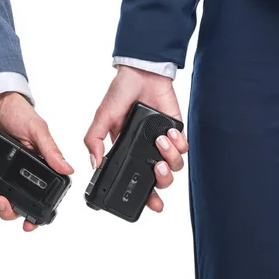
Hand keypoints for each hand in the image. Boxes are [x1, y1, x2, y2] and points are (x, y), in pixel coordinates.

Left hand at [0, 92, 73, 231]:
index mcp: (35, 171)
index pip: (37, 200)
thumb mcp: (38, 131)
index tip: (28, 225)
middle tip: (0, 199)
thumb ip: (50, 151)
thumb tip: (68, 169)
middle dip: (4, 208)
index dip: (33, 217)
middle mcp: (17, 177)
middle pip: (11, 206)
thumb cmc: (21, 114)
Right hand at [84, 66, 187, 212]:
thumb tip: (94, 165)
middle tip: (157, 170)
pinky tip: (167, 132)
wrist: (142, 73)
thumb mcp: (101, 118)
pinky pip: (184, 148)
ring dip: (169, 157)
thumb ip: (94, 141)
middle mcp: (146, 151)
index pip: (137, 180)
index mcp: (127, 152)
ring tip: (160, 141)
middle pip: (160, 180)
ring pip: (174, 166)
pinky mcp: (176, 132)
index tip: (151, 206)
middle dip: (162, 181)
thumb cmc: (120, 94)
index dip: (145, 196)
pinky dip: (177, 144)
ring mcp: (162, 143)